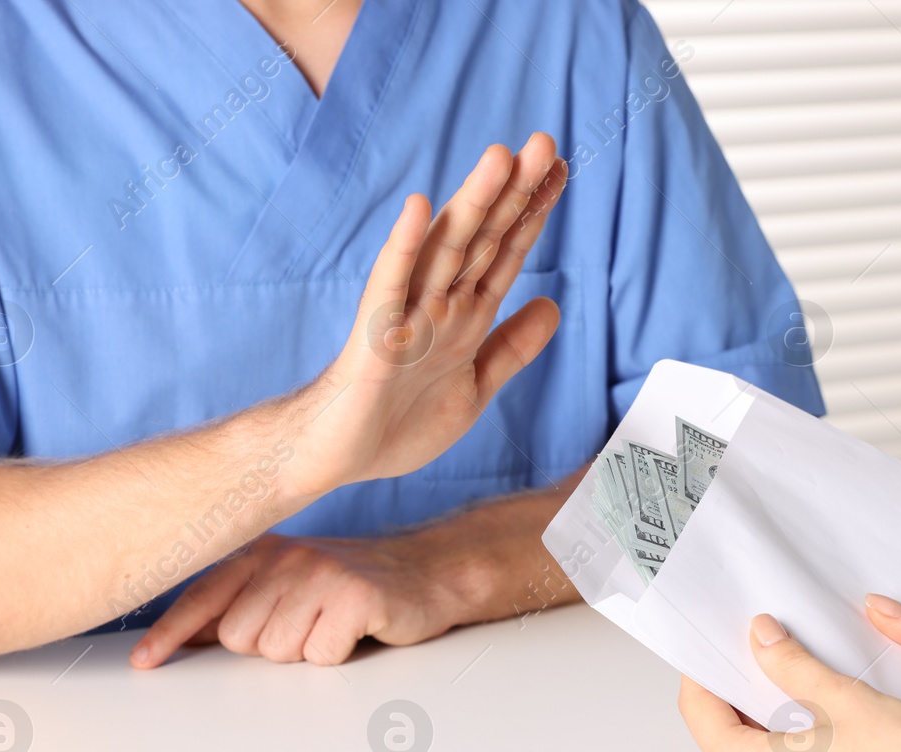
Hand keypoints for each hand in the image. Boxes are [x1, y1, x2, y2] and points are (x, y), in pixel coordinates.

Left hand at [131, 533, 466, 667]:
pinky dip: (338, 655)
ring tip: (332, 628)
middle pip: (239, 638)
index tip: (145, 662)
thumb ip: (239, 606)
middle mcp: (288, 557)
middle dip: (268, 647)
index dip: (171, 631)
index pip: (204, 595)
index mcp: (264, 553)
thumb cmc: (355, 587)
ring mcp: (322, 574)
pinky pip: (321, 655)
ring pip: (278, 651)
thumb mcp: (290, 586)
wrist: (430, 573)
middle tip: (307, 627)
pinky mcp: (356, 596)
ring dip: (305, 652)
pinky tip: (355, 632)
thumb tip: (183, 640)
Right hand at [279, 133, 568, 498]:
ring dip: (472, 204)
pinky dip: (404, 247)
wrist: (339, 458)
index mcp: (465, 316)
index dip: (533, 212)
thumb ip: (511, 347)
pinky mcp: (375, 338)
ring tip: (499, 159)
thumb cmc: (398, 422)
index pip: (506, 253)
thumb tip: (553, 306)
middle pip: (483, 239)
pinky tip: (419, 209)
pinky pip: (390, 286)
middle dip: (513, 193)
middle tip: (544, 143)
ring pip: (445, 251)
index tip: (561, 170)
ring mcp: (406, 316)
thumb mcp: (475, 387)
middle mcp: (439, 305)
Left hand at [678, 613, 900, 751]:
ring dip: (767, 719)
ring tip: (792, 680)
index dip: (705, 670)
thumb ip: (788, 663)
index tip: (716, 644)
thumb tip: (763, 639)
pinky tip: (818, 721)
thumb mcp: (839, 696)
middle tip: (757, 652)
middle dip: (739, 691)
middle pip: (724, 737)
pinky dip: (791, 750)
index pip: (699, 712)